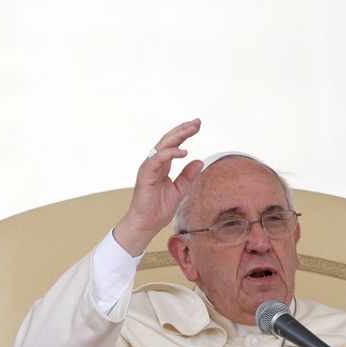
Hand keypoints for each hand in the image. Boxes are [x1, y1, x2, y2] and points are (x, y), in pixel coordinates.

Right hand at [114, 119, 203, 255]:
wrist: (146, 224)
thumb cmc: (159, 209)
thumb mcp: (180, 190)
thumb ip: (188, 175)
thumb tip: (199, 161)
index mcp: (163, 165)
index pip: (174, 144)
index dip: (185, 133)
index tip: (198, 125)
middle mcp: (155, 163)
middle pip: (169, 140)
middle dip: (183, 129)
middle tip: (197, 122)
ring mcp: (149, 167)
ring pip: (163, 145)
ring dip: (178, 136)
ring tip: (192, 130)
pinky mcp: (145, 174)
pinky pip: (157, 159)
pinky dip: (170, 153)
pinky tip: (183, 152)